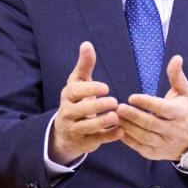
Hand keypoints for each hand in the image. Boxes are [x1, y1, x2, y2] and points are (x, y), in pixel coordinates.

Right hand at [49, 41, 121, 163]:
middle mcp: (68, 113)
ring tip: (116, 116)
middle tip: (114, 101)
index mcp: (68, 96)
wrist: (66, 131)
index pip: (74, 92)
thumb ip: (84, 65)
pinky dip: (108, 137)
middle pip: (79, 110)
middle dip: (96, 106)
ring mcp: (75, 129)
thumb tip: (87, 44)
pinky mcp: (84, 143)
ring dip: (101, 122)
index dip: (89, 89)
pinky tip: (121, 131)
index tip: (106, 87)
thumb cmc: (77, 100)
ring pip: (86, 127)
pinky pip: (95, 141)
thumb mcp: (79, 83)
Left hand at [117, 55, 187, 160]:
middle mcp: (173, 131)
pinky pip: (138, 146)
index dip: (147, 103)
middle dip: (133, 115)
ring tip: (114, 116)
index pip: (162, 109)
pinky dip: (127, 138)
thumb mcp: (184, 93)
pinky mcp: (154, 154)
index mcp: (180, 114)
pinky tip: (117, 128)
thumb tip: (176, 58)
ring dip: (127, 126)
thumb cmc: (183, 111)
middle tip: (117, 107)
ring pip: (143, 136)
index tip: (131, 97)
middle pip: (150, 124)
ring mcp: (164, 144)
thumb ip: (177, 76)